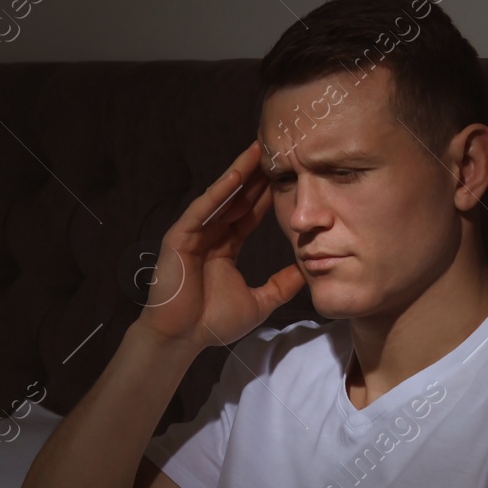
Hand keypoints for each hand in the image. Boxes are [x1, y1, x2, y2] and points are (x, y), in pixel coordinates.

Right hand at [137, 140, 305, 351]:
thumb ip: (281, 285)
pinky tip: (236, 175)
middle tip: (277, 148)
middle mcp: (209, 235)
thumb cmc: (212, 323)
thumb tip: (307, 271)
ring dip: (239, 173)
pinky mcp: (180, 237)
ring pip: (220, 197)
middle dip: (256, 174)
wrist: (182, 339)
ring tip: (258, 150)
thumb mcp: (259, 302)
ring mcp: (193, 234)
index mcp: (225, 247)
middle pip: (237, 198)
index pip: (250, 214)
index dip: (267, 194)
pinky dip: (218, 192)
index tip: (288, 175)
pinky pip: (202, 209)